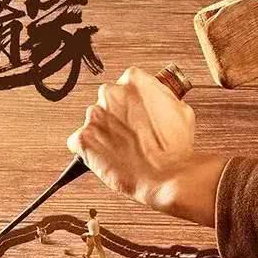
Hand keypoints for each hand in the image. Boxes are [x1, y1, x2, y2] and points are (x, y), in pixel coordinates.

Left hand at [67, 67, 194, 206]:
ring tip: (121, 151)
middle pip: (108, 102)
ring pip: (93, 122)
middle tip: (130, 136)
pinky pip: (78, 143)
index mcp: (133, 80)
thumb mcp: (179, 108)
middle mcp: (110, 93)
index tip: (135, 116)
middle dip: (116, 117)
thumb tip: (153, 99)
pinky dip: (88, 151)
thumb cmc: (175, 147)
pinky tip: (105, 159)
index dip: (132, 104)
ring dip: (103, 134)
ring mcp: (94, 116)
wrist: (166, 176)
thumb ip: (159, 97)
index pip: (125, 85)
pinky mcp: (83, 139)